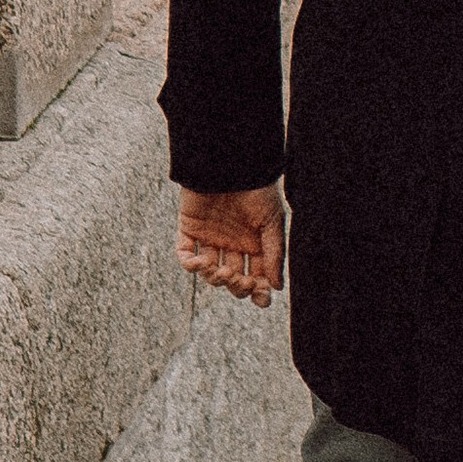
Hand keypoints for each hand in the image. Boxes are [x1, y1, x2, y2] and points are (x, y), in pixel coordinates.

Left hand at [178, 183, 284, 306]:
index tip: (262, 298)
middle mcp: (233, 243)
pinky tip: (199, 263)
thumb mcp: (273, 221)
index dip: (259, 290)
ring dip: (215, 278)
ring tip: (221, 271)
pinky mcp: (190, 229)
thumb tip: (277, 288)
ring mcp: (210, 237)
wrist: (232, 163)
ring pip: (210, 272)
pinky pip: (185, 254)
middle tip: (241, 280)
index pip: (257, 275)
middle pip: (233, 278)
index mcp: (254, 243)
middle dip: (238, 286)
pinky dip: (189, 264)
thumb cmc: (257, 188)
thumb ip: (275, 254)